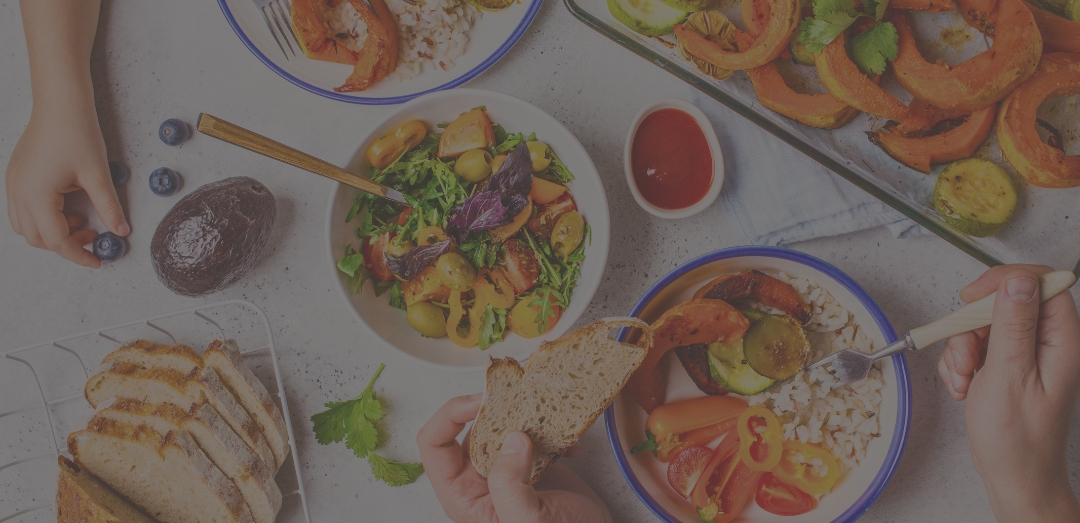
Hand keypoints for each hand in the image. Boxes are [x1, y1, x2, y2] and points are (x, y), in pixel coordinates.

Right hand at [6, 98, 127, 267]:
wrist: (60, 103)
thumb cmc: (77, 133)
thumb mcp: (98, 175)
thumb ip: (109, 207)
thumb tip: (122, 231)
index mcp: (36, 196)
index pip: (56, 240)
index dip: (78, 254)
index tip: (98, 261)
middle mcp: (18, 193)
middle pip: (37, 238)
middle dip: (66, 244)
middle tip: (93, 236)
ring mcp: (13, 184)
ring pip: (26, 226)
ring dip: (52, 231)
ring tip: (82, 220)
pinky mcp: (15, 176)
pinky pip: (22, 209)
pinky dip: (43, 217)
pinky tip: (68, 206)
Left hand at [417, 394, 611, 522]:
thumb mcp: (527, 521)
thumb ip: (510, 484)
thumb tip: (513, 439)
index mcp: (464, 495)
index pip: (434, 445)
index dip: (449, 416)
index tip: (480, 401)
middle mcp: (479, 479)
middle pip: (468, 427)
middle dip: (493, 408)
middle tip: (518, 396)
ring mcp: (506, 469)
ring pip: (501, 425)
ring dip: (524, 415)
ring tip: (546, 414)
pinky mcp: (531, 463)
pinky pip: (531, 432)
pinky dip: (551, 430)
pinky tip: (569, 446)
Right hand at [939, 264, 1079, 520]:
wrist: (1013, 476)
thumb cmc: (1017, 439)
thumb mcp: (1010, 375)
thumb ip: (1013, 324)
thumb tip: (1018, 281)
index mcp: (1062, 342)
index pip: (1042, 284)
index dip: (1006, 282)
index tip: (974, 297)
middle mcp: (1048, 344)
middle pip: (1005, 303)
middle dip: (974, 326)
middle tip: (966, 353)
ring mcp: (1026, 355)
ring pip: (985, 325)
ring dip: (962, 348)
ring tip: (964, 379)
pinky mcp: (1007, 365)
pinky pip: (976, 346)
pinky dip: (961, 363)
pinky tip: (964, 386)